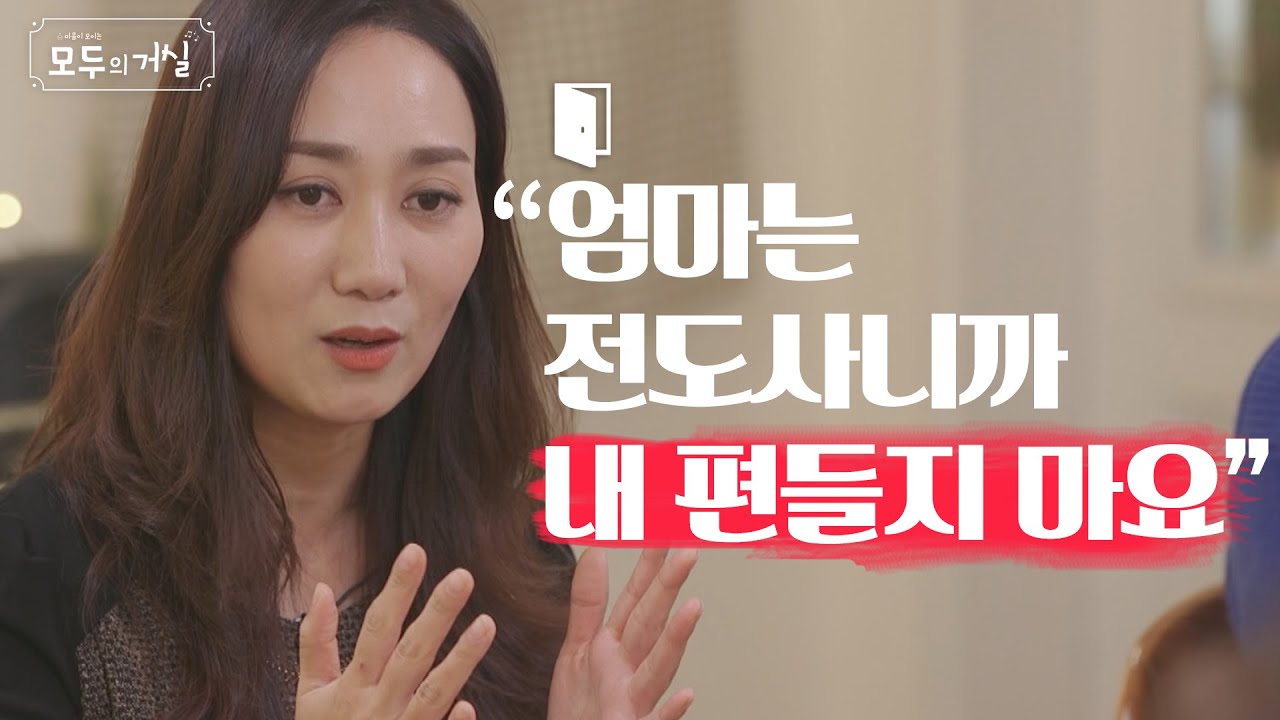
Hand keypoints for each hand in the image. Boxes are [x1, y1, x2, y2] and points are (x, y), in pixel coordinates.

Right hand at [296, 543, 493, 719]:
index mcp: (352, 686)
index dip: (396, 590)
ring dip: (460, 660)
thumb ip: (315, 641)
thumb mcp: (310, 693)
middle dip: (436, 614)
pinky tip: (469, 706)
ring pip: (433, 693)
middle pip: (411, 654)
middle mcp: (377, 706)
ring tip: (487, 623)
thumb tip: (322, 588)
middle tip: (463, 576)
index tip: (415, 552)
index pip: (377, 628)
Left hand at [547, 548, 701, 719]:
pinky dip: (669, 711)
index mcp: (615, 646)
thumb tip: (595, 552)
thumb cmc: (581, 706)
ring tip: (693, 608)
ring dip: (675, 639)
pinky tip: (686, 695)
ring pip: (658, 667)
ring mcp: (633, 700)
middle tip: (687, 553)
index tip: (663, 532)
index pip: (635, 599)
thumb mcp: (577, 648)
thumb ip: (588, 603)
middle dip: (666, 589)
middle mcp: (629, 669)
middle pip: (649, 623)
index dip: (648, 566)